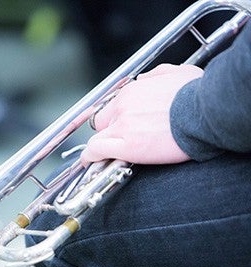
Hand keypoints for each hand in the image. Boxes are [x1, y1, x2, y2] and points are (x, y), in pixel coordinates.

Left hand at [80, 64, 203, 164]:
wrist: (207, 112)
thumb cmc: (198, 94)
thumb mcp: (177, 73)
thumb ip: (155, 76)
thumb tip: (145, 80)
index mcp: (133, 91)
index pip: (111, 107)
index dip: (113, 119)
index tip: (116, 125)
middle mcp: (123, 106)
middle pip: (102, 122)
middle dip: (108, 131)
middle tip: (118, 141)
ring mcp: (123, 126)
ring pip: (98, 137)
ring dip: (100, 146)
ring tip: (102, 156)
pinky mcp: (127, 145)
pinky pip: (97, 150)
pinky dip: (92, 156)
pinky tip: (91, 160)